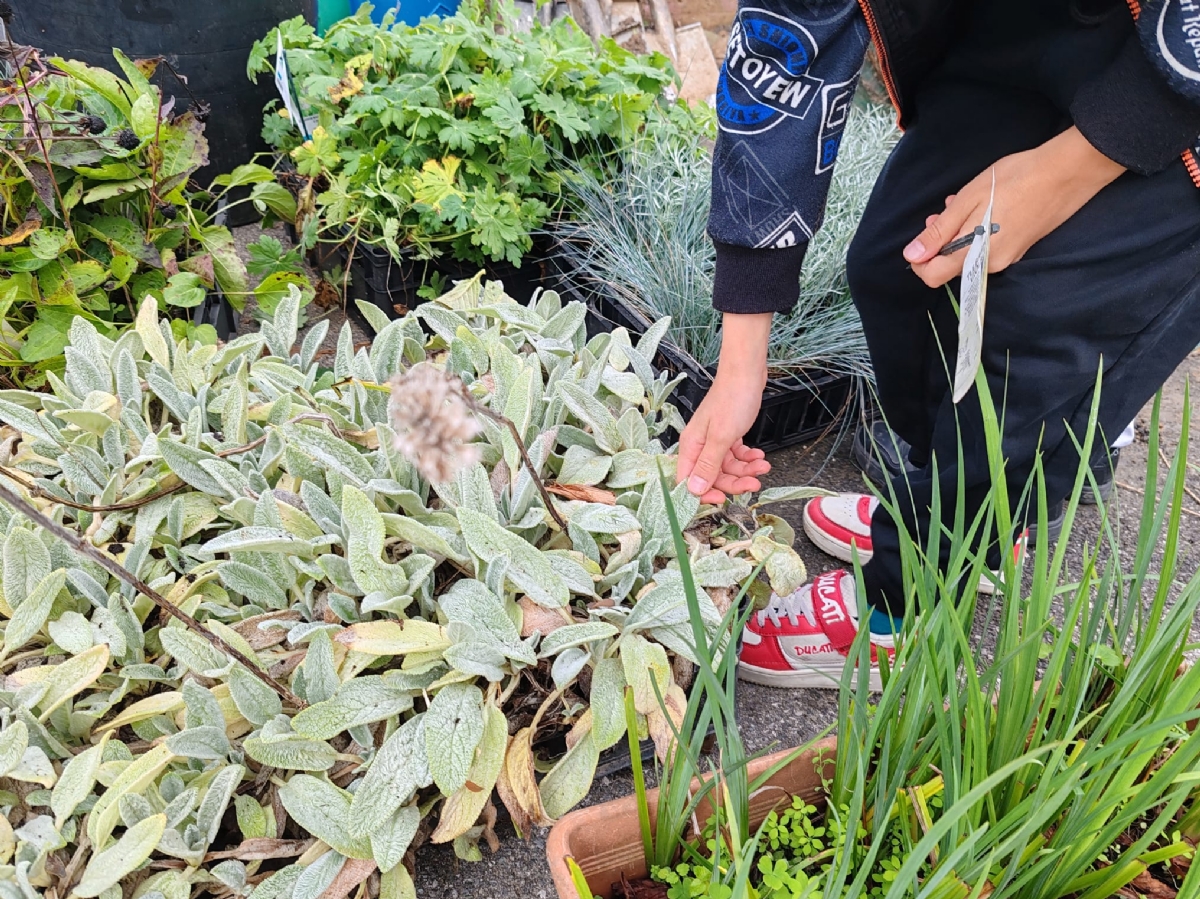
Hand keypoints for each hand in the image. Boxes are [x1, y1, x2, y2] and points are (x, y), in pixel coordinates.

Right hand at [676, 312, 772, 503]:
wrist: (747, 374)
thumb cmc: (732, 399)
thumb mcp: (721, 437)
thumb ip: (708, 465)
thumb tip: (694, 491)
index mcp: (691, 446)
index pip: (688, 480)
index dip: (704, 493)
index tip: (723, 499)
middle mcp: (700, 445)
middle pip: (712, 476)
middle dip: (734, 482)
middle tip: (754, 483)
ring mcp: (714, 440)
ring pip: (727, 467)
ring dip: (746, 470)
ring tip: (762, 466)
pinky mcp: (728, 434)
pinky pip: (735, 455)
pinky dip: (748, 458)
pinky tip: (759, 455)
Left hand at [904, 127, 1125, 287]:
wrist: (1068, 172)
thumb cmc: (1016, 180)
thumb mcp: (968, 202)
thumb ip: (939, 233)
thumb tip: (912, 255)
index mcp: (974, 256)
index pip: (932, 277)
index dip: (919, 260)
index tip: (923, 235)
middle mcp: (991, 265)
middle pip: (951, 266)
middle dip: (941, 241)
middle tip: (943, 210)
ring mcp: (1009, 258)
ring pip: (970, 254)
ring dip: (960, 232)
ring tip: (965, 202)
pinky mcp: (1021, 248)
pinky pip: (989, 247)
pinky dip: (978, 231)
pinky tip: (985, 206)